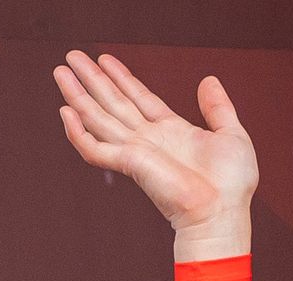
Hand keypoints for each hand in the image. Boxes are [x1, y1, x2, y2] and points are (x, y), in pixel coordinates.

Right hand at [54, 51, 257, 260]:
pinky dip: (78, 133)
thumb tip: (209, 80)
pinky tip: (65, 112)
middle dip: (93, 79)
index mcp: (173, 131)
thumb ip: (218, 107)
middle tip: (72, 56)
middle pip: (115, 103)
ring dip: (79, 94)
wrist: (222, 211)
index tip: (105, 59)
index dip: (122, 78)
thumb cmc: (232, 184)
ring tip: (60, 71)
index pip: (140, 98)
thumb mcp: (232, 135)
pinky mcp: (130, 164)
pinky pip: (95, 149)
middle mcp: (151, 140)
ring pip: (100, 117)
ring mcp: (137, 152)